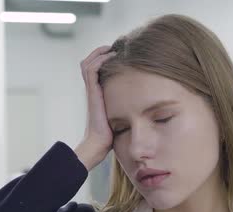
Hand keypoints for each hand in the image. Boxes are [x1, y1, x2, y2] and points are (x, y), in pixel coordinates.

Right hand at [76, 45, 116, 168]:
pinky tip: (111, 57)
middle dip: (101, 52)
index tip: (119, 54)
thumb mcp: (121, 116)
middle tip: (117, 47)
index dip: (103, 59)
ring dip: (100, 53)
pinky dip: (99, 60)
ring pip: (88, 63)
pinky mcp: (92, 93)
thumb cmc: (112, 135)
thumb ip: (126, 108)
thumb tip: (144, 105)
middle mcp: (93, 90)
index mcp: (98, 94)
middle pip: (89, 62)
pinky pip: (90, 69)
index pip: (95, 70)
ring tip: (113, 48)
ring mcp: (91, 91)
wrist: (99, 144)